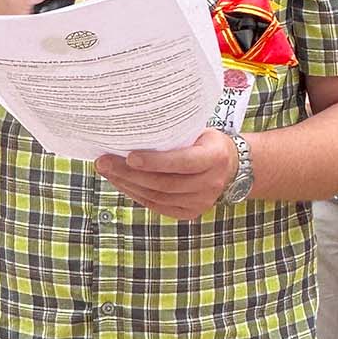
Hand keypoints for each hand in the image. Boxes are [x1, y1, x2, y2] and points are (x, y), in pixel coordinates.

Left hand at [95, 128, 239, 220]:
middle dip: (130, 173)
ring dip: (128, 184)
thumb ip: (176, 133)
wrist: (233, 167)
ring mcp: (201, 201)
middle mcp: (210, 183)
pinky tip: (121, 183)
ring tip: (107, 171)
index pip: (183, 162)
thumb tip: (134, 126)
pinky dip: (137, 194)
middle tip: (104, 162)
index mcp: (215, 157)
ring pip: (158, 196)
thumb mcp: (200, 131)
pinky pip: (158, 205)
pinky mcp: (190, 212)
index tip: (129, 156)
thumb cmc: (207, 142)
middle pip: (164, 182)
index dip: (155, 162)